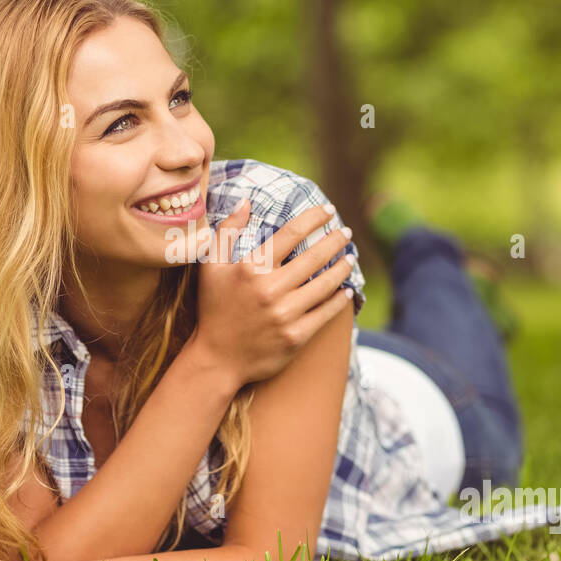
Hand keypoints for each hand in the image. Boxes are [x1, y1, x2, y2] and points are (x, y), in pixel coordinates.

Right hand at [190, 199, 355, 386]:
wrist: (216, 359)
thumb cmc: (213, 309)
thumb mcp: (210, 267)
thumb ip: (227, 231)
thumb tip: (245, 201)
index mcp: (251, 268)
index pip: (291, 233)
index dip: (314, 218)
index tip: (328, 210)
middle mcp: (270, 289)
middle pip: (314, 256)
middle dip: (335, 240)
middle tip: (346, 232)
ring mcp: (285, 314)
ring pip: (325, 284)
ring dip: (342, 268)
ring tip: (350, 258)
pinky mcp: (296, 336)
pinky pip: (325, 312)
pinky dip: (339, 300)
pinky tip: (346, 290)